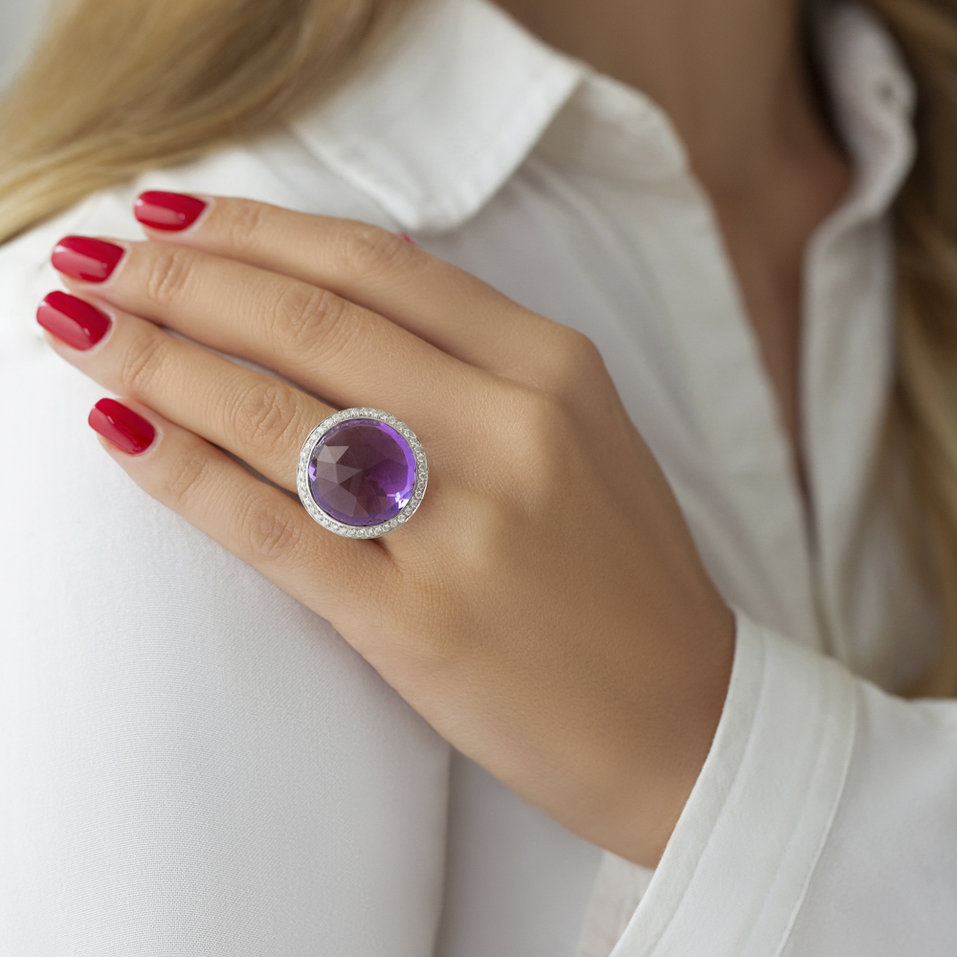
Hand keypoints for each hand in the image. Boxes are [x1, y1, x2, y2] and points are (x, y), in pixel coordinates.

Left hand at [40, 192, 734, 867]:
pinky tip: (121, 432)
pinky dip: (183, 472)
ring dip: (157, 360)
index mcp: (554, 370)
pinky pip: (271, 526)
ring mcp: (463, 527)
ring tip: (83, 330)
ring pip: (276, 413)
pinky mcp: (415, 623)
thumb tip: (341, 299)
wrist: (682, 718)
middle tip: (98, 261)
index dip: (259, 231)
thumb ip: (475, 363)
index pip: (378, 266)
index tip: (175, 218)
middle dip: (182, 280)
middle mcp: (510, 429)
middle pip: (311, 322)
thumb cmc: (623, 576)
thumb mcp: (578, 434)